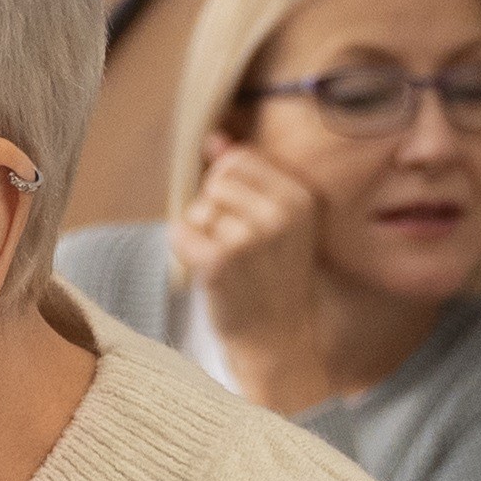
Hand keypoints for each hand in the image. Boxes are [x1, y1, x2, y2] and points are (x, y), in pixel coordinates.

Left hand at [171, 138, 333, 411]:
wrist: (276, 342)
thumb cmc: (272, 277)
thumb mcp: (276, 222)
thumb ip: (247, 176)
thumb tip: (213, 138)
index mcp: (301, 197)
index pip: (238, 160)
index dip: (229, 189)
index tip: (246, 223)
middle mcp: (281, 213)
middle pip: (215, 180)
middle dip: (214, 208)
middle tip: (237, 246)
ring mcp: (252, 237)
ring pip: (197, 209)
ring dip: (202, 234)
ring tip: (231, 264)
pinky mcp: (220, 262)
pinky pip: (179, 233)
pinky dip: (185, 251)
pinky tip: (209, 273)